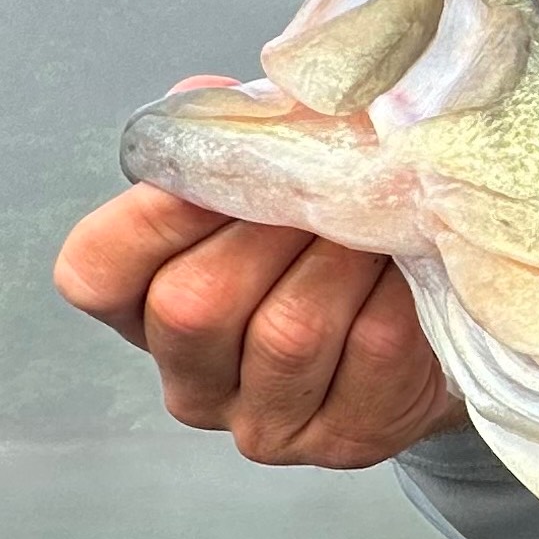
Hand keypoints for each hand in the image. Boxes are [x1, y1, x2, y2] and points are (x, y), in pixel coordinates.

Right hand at [53, 78, 465, 466]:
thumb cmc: (343, 245)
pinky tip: (415, 274)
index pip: (95, 274)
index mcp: (148, 310)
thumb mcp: (284, 188)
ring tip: (381, 224)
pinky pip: (368, 352)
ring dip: (344, 260)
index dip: (149, 216)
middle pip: (194, 303)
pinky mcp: (342, 441)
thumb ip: (236, 145)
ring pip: (287, 331)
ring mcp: (264, 424)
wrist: (442, 326)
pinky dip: (400, 296)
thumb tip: (204, 97)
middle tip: (330, 182)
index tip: (216, 166)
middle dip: (271, 228)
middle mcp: (192, 381)